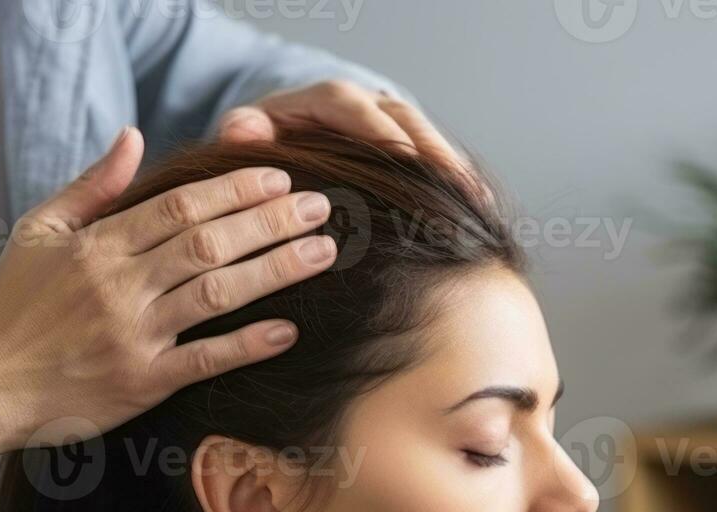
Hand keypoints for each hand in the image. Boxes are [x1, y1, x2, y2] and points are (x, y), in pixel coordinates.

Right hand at [0, 125, 337, 455]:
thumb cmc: (12, 308)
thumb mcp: (39, 232)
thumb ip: (92, 186)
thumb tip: (135, 136)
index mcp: (98, 245)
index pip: (180, 206)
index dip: (234, 190)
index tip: (279, 178)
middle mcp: (119, 285)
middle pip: (209, 242)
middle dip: (271, 221)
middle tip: (323, 208)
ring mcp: (133, 335)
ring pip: (215, 293)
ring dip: (275, 270)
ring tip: (322, 253)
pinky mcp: (142, 383)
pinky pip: (205, 360)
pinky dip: (247, 345)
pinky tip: (288, 330)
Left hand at [215, 80, 485, 200]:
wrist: (274, 147)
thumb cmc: (259, 150)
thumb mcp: (245, 138)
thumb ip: (241, 133)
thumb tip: (243, 128)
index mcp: (323, 100)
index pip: (353, 107)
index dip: (379, 132)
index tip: (403, 159)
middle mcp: (361, 106)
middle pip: (402, 118)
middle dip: (431, 151)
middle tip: (456, 187)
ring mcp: (384, 124)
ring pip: (424, 136)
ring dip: (450, 167)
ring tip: (475, 201)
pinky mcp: (398, 147)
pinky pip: (430, 157)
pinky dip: (451, 179)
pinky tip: (474, 207)